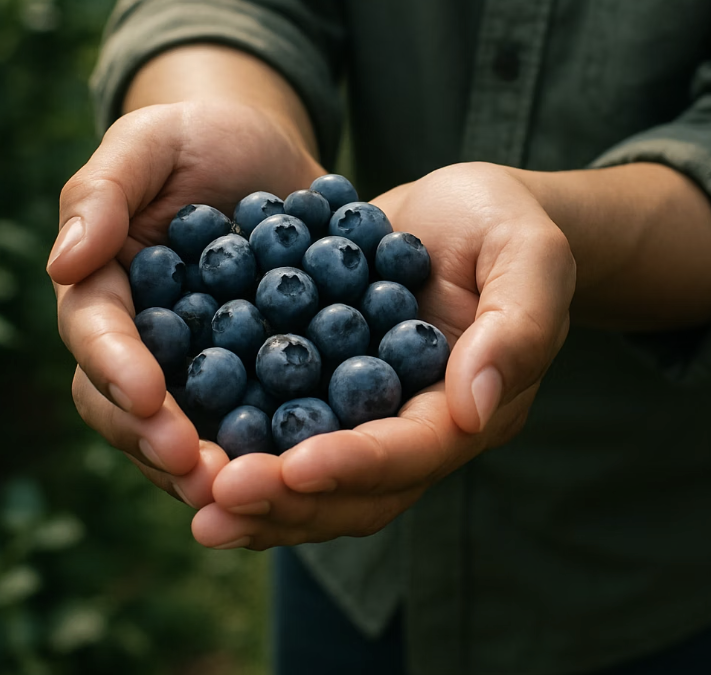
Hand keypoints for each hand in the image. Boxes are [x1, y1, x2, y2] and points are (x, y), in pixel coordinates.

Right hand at [48, 96, 324, 505]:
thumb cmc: (200, 136)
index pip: (97, 338)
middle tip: (201, 473)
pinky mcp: (262, 370)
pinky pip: (263, 412)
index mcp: (110, 290)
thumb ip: (102, 192)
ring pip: (195, 427)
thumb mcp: (152, 141)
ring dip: (217, 463)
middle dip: (160, 441)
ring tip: (252, 487)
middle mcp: (148, 340)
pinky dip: (280, 440)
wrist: (271, 154)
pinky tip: (310, 461)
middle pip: (135, 406)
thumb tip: (62, 264)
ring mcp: (205, 363)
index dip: (116, 369)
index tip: (149, 395)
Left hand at [192, 162, 575, 548]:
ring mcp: (368, 409)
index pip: (412, 454)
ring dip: (254, 489)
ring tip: (188, 492)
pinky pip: (281, 419)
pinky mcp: (329, 380)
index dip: (355, 465)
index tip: (293, 467)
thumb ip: (516, 329)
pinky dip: (238, 435)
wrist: (463, 209)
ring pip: (311, 472)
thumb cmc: (506, 223)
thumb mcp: (529, 257)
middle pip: (353, 488)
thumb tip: (473, 407)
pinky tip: (181, 431)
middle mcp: (414, 425)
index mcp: (468, 409)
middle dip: (286, 499)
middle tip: (215, 501)